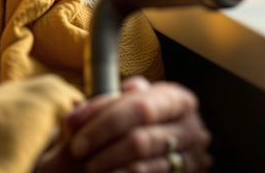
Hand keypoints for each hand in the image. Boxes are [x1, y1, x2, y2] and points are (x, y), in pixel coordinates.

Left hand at [36, 77, 211, 172]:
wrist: (164, 143)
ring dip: (110, 166)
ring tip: (89, 167)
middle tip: (76, 151)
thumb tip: (73, 119)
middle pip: (140, 140)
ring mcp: (192, 159)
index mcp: (176, 99)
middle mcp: (190, 128)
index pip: (138, 107)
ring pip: (143, 166)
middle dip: (103, 146)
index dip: (104, 119)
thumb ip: (103, 106)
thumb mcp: (127, 104)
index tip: (73, 128)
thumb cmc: (139, 120)